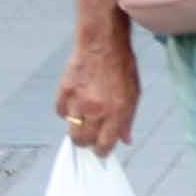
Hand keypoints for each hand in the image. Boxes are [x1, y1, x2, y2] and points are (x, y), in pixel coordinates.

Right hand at [55, 34, 140, 154]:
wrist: (102, 44)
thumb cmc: (122, 67)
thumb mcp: (134, 94)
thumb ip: (128, 120)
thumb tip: (125, 140)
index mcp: (116, 111)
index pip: (104, 145)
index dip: (102, 151)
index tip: (101, 151)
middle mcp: (96, 110)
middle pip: (84, 141)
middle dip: (88, 143)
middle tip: (91, 137)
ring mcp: (78, 102)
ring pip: (71, 131)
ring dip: (77, 129)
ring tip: (84, 120)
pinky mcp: (64, 93)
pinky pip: (61, 113)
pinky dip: (67, 112)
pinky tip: (75, 104)